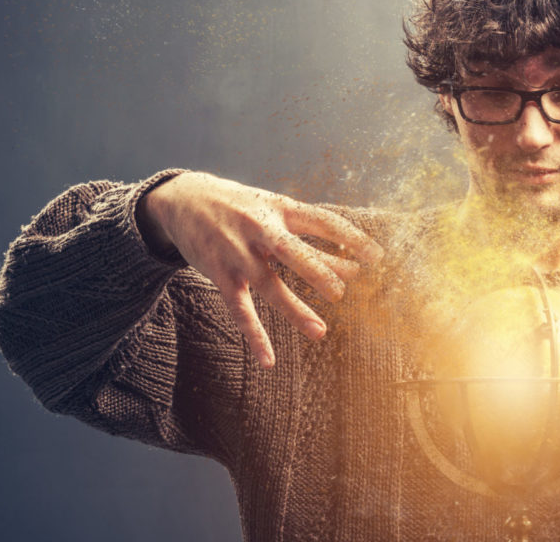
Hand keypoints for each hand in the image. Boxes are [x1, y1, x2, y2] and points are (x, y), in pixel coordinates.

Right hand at [137, 172, 383, 367]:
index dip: (350, 238)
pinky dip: (255, 336)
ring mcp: (239, 253)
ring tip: (320, 332)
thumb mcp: (275, 212)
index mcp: (281, 209)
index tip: (376, 256)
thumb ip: (311, 241)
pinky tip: (268, 360)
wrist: (183, 199)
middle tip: (342, 293)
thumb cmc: (242, 208)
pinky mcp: (220, 275)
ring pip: (269, 286)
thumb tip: (353, 268)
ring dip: (295, 310)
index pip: (322, 221)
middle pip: (293, 252)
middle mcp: (260, 229)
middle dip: (318, 271)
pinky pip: (239, 310)